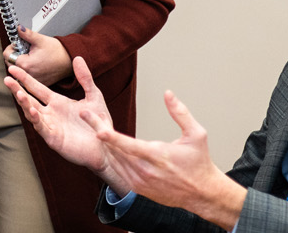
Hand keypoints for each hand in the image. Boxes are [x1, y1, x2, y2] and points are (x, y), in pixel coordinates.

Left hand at [4, 26, 72, 84]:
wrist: (70, 61)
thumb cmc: (58, 52)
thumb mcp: (40, 40)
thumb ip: (26, 34)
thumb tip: (18, 29)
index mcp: (25, 65)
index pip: (7, 55)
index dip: (11, 47)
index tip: (18, 44)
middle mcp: (27, 76)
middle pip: (10, 64)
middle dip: (15, 55)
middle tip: (26, 50)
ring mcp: (32, 81)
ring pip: (17, 71)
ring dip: (20, 64)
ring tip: (31, 57)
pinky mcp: (37, 83)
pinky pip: (25, 77)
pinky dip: (27, 70)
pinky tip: (35, 64)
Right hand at [4, 56, 126, 192]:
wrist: (106, 145)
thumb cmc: (99, 122)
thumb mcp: (94, 96)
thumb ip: (85, 78)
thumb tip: (77, 57)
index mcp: (57, 102)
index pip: (37, 88)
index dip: (25, 79)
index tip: (12, 68)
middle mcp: (50, 113)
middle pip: (29, 99)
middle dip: (18, 90)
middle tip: (6, 79)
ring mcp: (50, 126)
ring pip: (32, 113)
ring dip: (24, 104)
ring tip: (18, 93)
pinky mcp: (54, 138)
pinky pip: (42, 128)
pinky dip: (36, 119)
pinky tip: (32, 110)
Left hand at [92, 91, 245, 229]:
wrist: (201, 193)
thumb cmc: (199, 162)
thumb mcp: (196, 134)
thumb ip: (180, 113)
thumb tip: (168, 93)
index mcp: (158, 156)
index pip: (128, 145)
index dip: (111, 136)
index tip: (97, 128)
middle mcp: (145, 171)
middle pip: (115, 150)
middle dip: (99, 131)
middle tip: (85, 115)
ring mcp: (139, 182)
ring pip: (114, 161)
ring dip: (103, 144)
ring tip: (93, 125)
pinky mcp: (137, 189)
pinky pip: (118, 171)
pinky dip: (111, 158)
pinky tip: (106, 145)